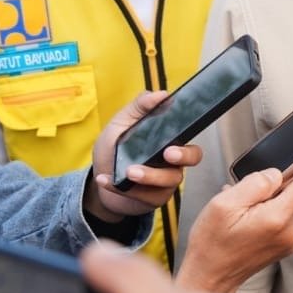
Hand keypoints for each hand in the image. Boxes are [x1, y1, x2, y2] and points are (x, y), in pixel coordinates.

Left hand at [86, 90, 202, 222]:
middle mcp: (173, 161)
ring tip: (128, 172)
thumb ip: (139, 107)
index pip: (189, 135)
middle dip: (183, 156)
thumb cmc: (114, 149)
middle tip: (167, 154)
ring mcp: (165, 181)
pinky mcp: (153, 198)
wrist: (100, 179)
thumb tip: (162, 94)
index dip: (188, 137)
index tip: (175, 137)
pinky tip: (105, 180)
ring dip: (149, 176)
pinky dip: (122, 188)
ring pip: (169, 180)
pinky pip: (146, 196)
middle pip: (193, 158)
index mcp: (168, 139)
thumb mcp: (121, 123)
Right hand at [177, 139, 292, 292]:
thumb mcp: (224, 204)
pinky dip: (269, 206)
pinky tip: (247, 213)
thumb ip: (255, 183)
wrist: (209, 278)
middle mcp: (289, 231)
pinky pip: (283, 214)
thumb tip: (276, 173)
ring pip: (288, 202)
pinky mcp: (285, 243)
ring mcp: (289, 239)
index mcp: (276, 218)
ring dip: (270, 195)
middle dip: (281, 178)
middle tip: (254, 182)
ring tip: (240, 205)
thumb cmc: (212, 243)